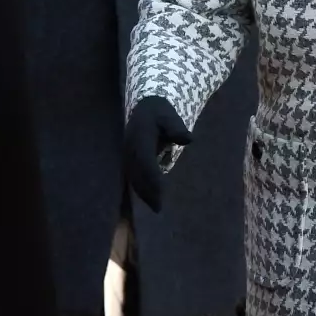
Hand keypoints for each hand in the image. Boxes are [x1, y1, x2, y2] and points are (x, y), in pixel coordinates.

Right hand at [124, 96, 191, 211]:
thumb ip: (177, 129)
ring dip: (143, 192)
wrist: (145, 108)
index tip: (161, 192)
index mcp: (140, 137)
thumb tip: (188, 139)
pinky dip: (139, 187)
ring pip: (133, 176)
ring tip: (155, 207)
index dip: (153, 178)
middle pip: (137, 173)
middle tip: (159, 207)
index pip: (146, 161)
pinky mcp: (128, 158)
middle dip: (147, 191)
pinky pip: (132, 175)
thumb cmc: (161, 113)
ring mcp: (127, 153)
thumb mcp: (170, 117)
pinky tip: (148, 198)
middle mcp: (130, 147)